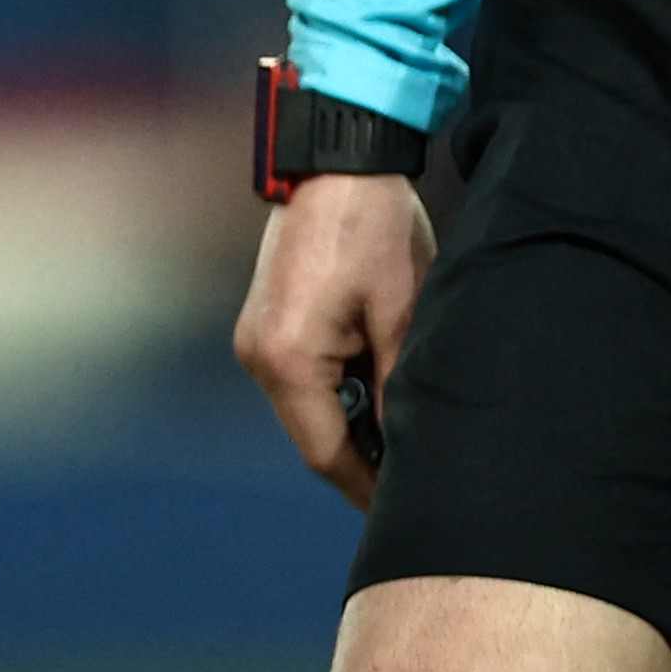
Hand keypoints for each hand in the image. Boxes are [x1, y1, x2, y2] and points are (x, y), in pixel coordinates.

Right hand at [231, 171, 432, 509]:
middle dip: (363, 459)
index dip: (368, 487)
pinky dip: (337, 393)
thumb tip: (409, 449)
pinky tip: (377, 387)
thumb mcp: (402, 313)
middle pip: (313, 436)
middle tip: (416, 474)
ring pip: (307, 410)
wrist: (334, 163)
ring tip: (405, 429)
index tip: (405, 507)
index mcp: (288, 360)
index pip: (327, 453)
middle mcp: (258, 357)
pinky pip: (300, 380)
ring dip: (352, 424)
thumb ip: (399, 389)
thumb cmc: (373, 229)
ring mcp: (255, 341)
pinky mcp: (265, 325)